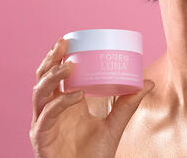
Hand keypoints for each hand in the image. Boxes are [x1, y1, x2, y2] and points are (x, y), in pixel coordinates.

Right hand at [30, 37, 154, 157]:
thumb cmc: (95, 153)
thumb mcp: (115, 123)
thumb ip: (128, 103)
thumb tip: (147, 83)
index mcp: (65, 102)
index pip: (55, 75)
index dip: (57, 58)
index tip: (68, 40)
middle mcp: (51, 110)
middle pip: (43, 79)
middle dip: (51, 60)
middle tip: (63, 45)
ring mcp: (43, 123)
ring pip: (39, 93)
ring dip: (52, 77)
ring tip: (70, 66)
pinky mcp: (41, 137)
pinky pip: (46, 116)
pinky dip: (60, 103)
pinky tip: (76, 96)